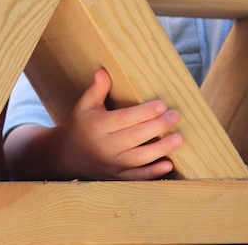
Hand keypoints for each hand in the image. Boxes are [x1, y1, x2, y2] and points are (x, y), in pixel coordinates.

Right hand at [57, 68, 183, 179]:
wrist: (68, 155)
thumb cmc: (81, 125)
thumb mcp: (84, 106)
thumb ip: (96, 90)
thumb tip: (103, 71)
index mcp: (97, 126)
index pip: (124, 118)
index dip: (145, 112)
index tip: (163, 104)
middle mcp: (104, 146)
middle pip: (135, 136)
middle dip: (158, 126)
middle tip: (176, 116)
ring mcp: (111, 164)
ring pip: (139, 158)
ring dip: (161, 149)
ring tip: (179, 138)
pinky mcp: (117, 177)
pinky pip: (137, 177)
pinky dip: (153, 173)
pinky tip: (168, 164)